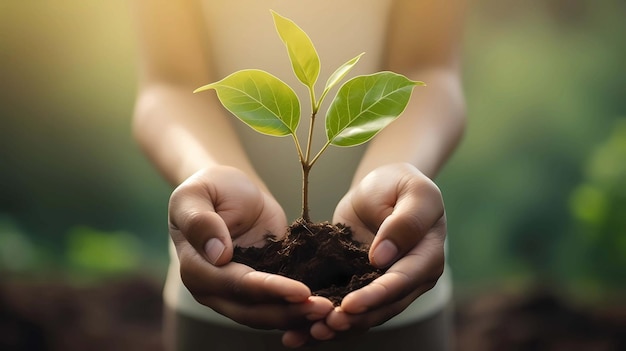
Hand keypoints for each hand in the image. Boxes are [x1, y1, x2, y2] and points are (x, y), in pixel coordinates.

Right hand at [168, 165, 333, 330]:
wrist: (228, 189)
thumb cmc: (209, 188)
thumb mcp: (195, 195)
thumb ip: (200, 222)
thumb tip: (218, 254)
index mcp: (196, 269)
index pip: (235, 285)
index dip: (269, 291)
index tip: (301, 291)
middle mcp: (215, 289)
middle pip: (253, 310)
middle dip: (289, 311)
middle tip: (324, 309)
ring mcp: (238, 292)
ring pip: (267, 314)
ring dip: (298, 315)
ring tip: (328, 310)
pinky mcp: (262, 286)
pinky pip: (280, 303)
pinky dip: (300, 308)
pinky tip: (324, 307)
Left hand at [287, 163, 445, 342]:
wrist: (381, 187)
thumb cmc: (400, 184)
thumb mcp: (413, 192)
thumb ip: (405, 222)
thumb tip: (382, 258)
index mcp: (427, 258)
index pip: (401, 282)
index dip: (376, 296)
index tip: (350, 305)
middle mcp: (409, 280)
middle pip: (382, 307)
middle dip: (353, 319)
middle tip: (323, 327)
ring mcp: (383, 286)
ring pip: (363, 314)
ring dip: (337, 327)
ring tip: (308, 334)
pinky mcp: (359, 285)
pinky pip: (344, 306)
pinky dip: (323, 318)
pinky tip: (298, 332)